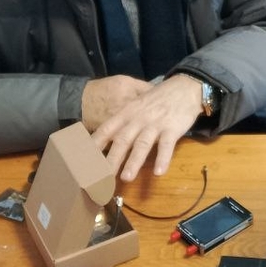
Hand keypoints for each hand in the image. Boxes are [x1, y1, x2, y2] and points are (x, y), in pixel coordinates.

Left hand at [89, 73, 203, 180]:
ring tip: (125, 178)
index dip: (93, 145)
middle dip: (110, 160)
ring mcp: (155, 124)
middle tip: (100, 178)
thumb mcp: (137, 106)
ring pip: (142, 144)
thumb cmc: (158, 99)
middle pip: (121, 141)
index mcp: (126, 113)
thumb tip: (107, 141)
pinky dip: (162, 159)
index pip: (106, 130)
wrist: (185, 87)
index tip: (81, 160)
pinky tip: (159, 172)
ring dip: (133, 161)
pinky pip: (166, 146)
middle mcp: (138, 119)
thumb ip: (124, 122)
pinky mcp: (172, 129)